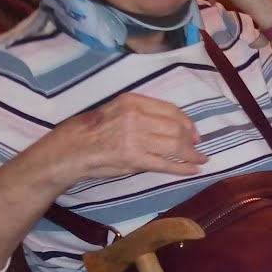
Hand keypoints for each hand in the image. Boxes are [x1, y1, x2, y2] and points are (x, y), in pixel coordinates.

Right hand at [54, 93, 206, 182]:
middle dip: (191, 140)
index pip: (170, 110)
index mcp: (132, 101)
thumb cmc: (91, 130)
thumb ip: (141, 115)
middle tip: (199, 148)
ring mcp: (135, 138)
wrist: (71, 150)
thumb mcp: (116, 110)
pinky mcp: (134, 159)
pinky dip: (182, 168)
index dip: (187, 122)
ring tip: (200, 159)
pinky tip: (192, 170)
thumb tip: (169, 127)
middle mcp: (136, 116)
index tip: (194, 131)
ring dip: (191, 154)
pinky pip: (165, 164)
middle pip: (175, 128)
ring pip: (174, 145)